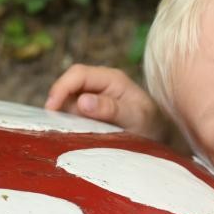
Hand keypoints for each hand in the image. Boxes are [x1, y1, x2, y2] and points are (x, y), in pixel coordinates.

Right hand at [45, 64, 169, 141]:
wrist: (162, 139)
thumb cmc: (152, 125)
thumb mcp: (135, 117)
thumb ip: (111, 109)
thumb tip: (82, 101)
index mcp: (111, 78)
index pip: (78, 74)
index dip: (61, 88)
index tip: (51, 109)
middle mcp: (99, 85)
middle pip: (68, 86)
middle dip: (57, 102)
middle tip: (52, 125)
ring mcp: (93, 99)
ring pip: (66, 102)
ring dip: (61, 116)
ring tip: (62, 133)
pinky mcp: (89, 113)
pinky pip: (71, 115)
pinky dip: (66, 124)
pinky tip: (68, 136)